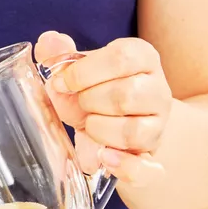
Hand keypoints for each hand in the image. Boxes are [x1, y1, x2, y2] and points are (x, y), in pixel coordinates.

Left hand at [36, 31, 170, 186]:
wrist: (120, 122)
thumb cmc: (95, 92)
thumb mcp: (79, 71)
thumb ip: (61, 54)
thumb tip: (48, 41)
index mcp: (142, 58)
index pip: (121, 58)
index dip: (84, 72)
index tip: (62, 82)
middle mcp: (157, 90)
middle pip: (126, 95)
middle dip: (90, 101)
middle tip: (80, 104)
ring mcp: (158, 125)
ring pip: (131, 131)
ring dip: (98, 130)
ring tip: (90, 124)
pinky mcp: (152, 157)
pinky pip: (144, 167)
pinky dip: (121, 166)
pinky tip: (104, 157)